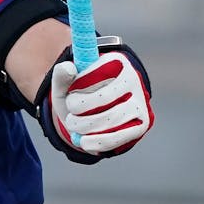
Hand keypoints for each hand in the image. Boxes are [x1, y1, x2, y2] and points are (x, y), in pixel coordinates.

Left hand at [45, 40, 152, 158]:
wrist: (95, 116)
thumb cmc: (79, 96)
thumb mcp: (65, 85)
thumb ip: (61, 76)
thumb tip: (66, 68)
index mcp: (115, 62)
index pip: (93, 75)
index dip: (76, 89)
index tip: (70, 95)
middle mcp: (132, 79)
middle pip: (102, 98)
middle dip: (77, 110)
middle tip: (70, 114)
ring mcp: (140, 102)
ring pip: (109, 119)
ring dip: (84, 126)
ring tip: (74, 125)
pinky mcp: (142, 124)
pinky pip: (118, 136)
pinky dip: (96, 142)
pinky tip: (84, 141)